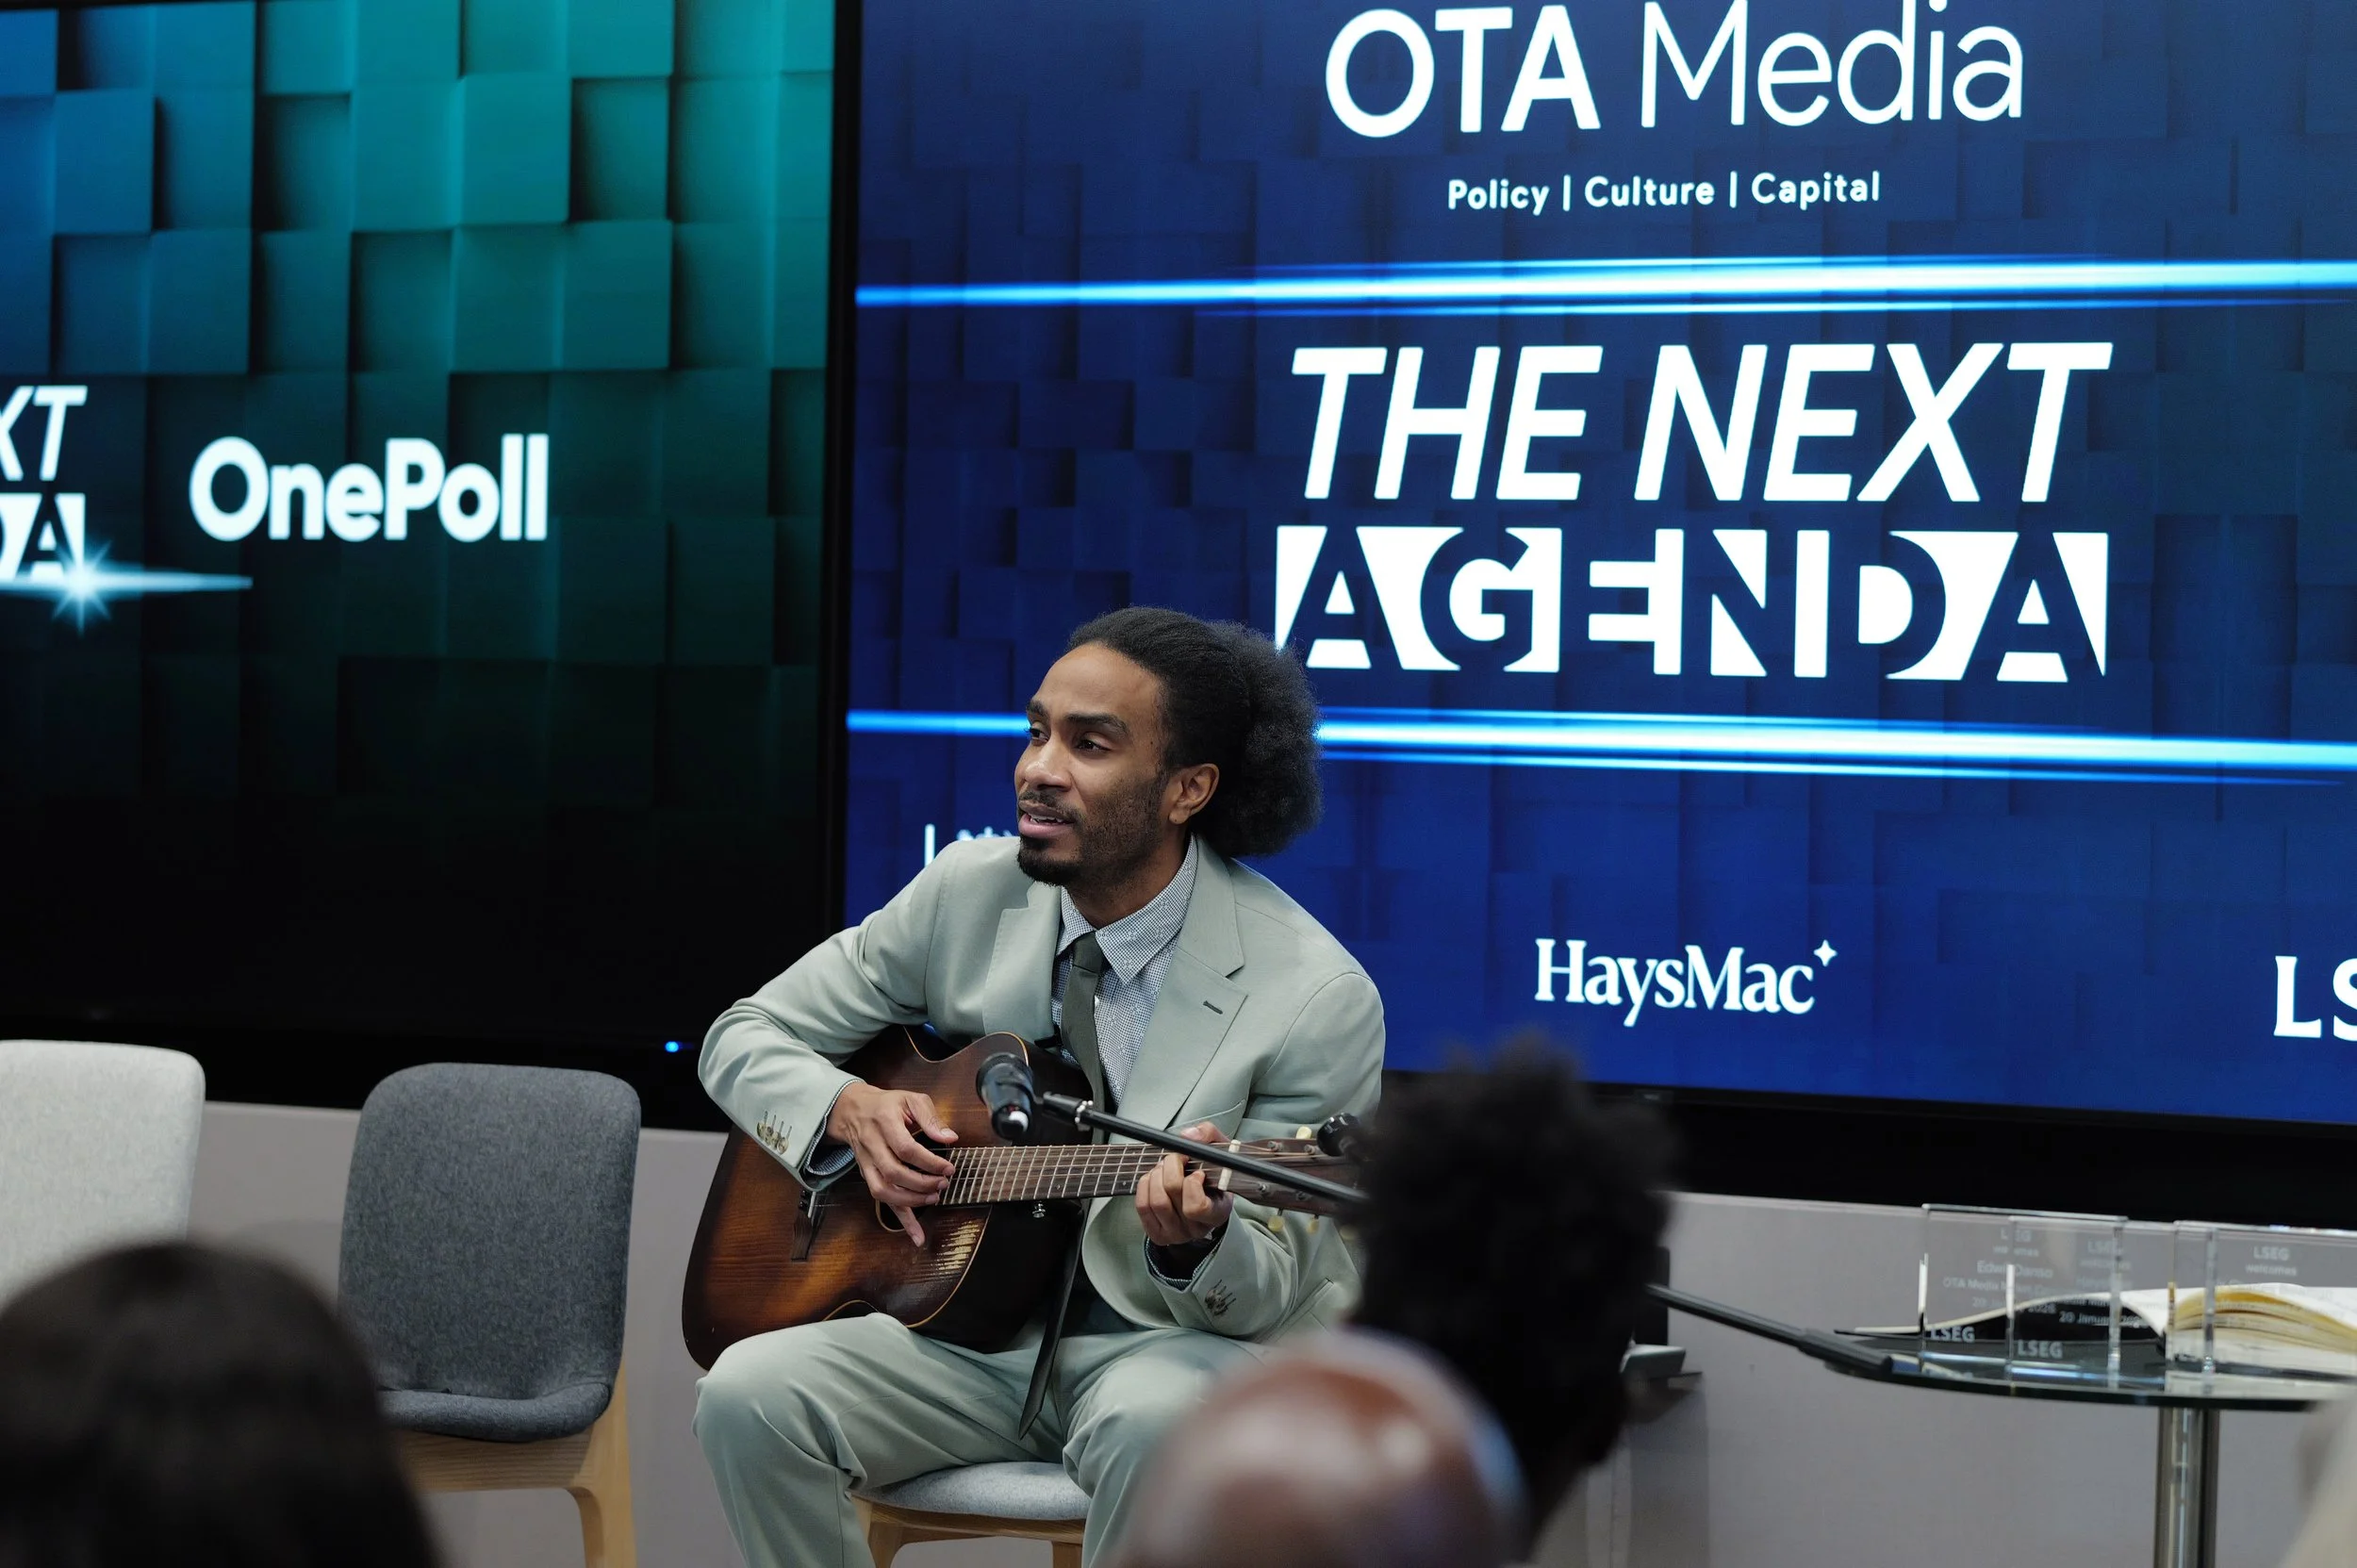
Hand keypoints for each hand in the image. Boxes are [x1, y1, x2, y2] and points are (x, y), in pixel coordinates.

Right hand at [828, 1082, 956, 1245]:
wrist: (852, 1110)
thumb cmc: (887, 1105)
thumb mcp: (910, 1099)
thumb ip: (931, 1117)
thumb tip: (950, 1138)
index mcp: (884, 1122)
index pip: (906, 1148)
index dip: (929, 1162)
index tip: (949, 1167)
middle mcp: (872, 1145)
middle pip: (894, 1173)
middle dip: (922, 1183)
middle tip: (943, 1183)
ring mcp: (867, 1164)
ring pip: (883, 1191)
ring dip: (911, 1201)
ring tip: (934, 1199)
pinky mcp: (868, 1176)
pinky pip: (882, 1201)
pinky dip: (901, 1221)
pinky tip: (917, 1235)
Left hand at [1134, 1122, 1232, 1248]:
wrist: (1206, 1196)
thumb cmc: (1214, 1174)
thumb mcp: (1219, 1150)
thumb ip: (1207, 1135)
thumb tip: (1188, 1136)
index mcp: (1218, 1212)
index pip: (1197, 1207)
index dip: (1191, 1183)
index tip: (1198, 1171)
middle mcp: (1197, 1228)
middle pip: (1172, 1193)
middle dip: (1170, 1166)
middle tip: (1176, 1159)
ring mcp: (1177, 1234)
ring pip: (1156, 1200)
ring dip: (1156, 1175)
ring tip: (1164, 1169)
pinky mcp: (1159, 1234)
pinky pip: (1143, 1207)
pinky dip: (1145, 1186)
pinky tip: (1154, 1179)